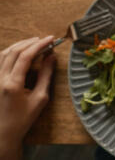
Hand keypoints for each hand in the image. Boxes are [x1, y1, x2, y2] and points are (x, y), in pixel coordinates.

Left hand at [0, 36, 54, 159]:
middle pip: (13, 52)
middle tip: (44, 40)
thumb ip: (45, 75)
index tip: (51, 39)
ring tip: (33, 43)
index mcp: (12, 84)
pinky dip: (8, 53)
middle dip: (30, 42)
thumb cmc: (23, 119)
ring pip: (3, 54)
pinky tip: (18, 52)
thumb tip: (51, 57)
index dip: (39, 44)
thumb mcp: (40, 98)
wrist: (3, 134)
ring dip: (19, 45)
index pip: (26, 56)